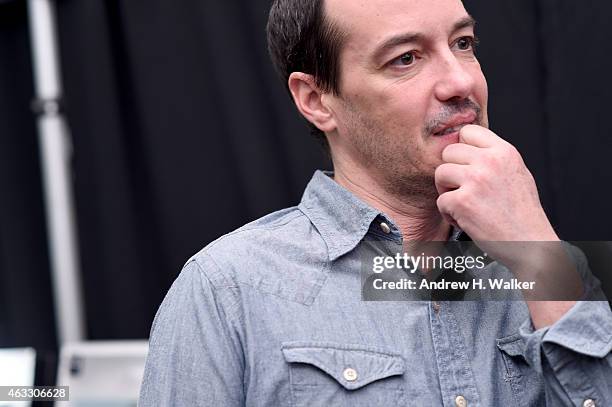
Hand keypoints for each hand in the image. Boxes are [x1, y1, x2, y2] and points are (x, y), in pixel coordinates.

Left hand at [435, 124, 557, 243]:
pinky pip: (441, 201)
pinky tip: (466, 220)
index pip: (468, 131)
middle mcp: (490, 162)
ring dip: (446, 191)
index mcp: (504, 152)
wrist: (529, 243)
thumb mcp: (516, 173)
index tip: (466, 165)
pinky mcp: (463, 201)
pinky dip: (449, 214)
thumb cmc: (522, 213)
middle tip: (463, 189)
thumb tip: (468, 146)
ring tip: (464, 204)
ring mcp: (475, 180)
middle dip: (451, 171)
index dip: (462, 149)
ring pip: (440, 174)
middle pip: (448, 152)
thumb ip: (494, 158)